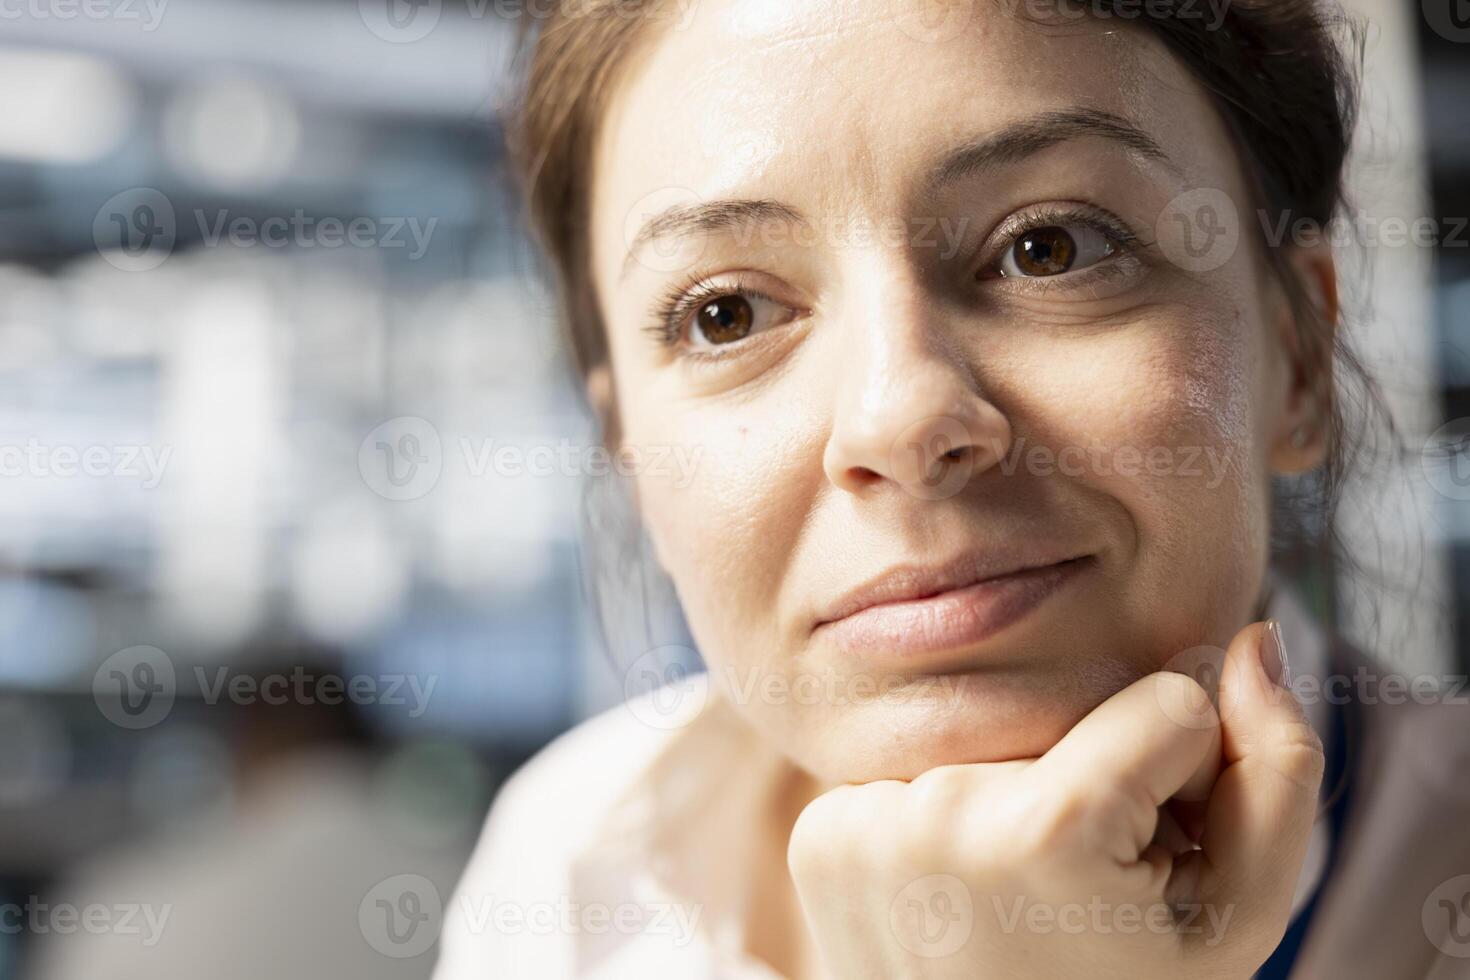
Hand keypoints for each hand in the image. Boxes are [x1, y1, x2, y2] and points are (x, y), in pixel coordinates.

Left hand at [786, 621, 1324, 979]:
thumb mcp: (1235, 920)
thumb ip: (1274, 771)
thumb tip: (1252, 638)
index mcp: (1044, 830)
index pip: (1166, 702)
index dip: (1185, 782)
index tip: (1153, 860)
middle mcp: (937, 810)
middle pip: (1068, 711)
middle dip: (1096, 778)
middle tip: (1082, 884)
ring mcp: (863, 822)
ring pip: (994, 733)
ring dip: (1019, 790)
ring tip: (1021, 891)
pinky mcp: (819, 832)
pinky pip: (921, 768)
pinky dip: (950, 814)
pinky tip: (958, 890)